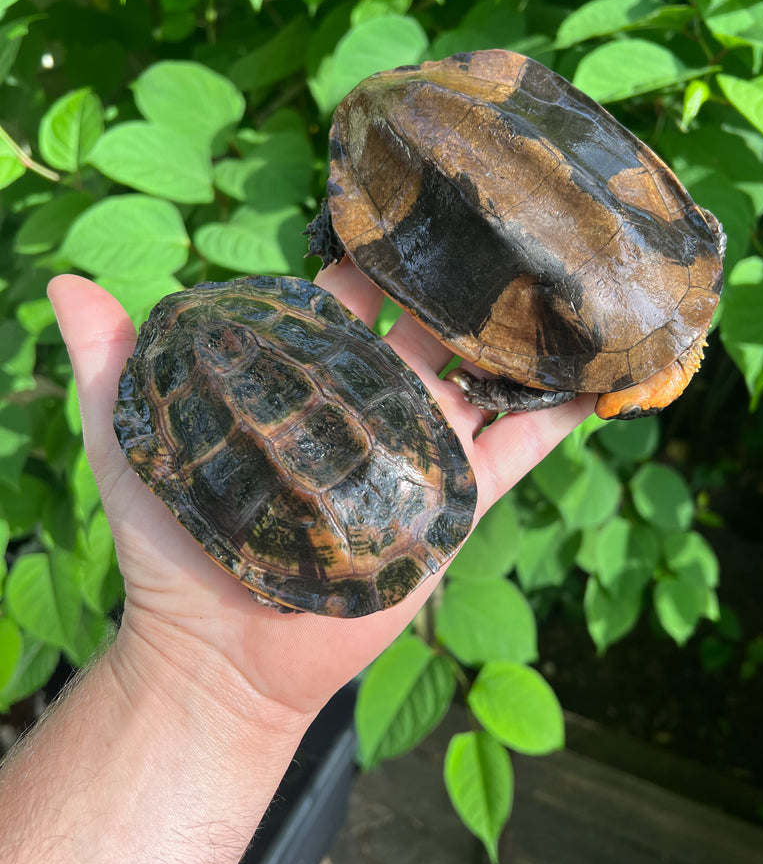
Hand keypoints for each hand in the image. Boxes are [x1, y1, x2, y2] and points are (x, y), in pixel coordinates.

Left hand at [48, 266, 591, 724]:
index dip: (367, 256)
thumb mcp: (135, 441)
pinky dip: (558, 415)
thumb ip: (112, 366)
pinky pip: (519, 453)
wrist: (220, 655)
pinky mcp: (454, 505)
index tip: (390, 208)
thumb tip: (66, 283)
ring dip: (518, 332)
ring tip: (562, 276)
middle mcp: (373, 409)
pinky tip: (596, 374)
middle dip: (457, 279)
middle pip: (427, 328)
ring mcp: (419, 453)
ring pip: (482, 378)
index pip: (349, 302)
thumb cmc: (173, 549)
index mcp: (310, 384)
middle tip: (497, 218)